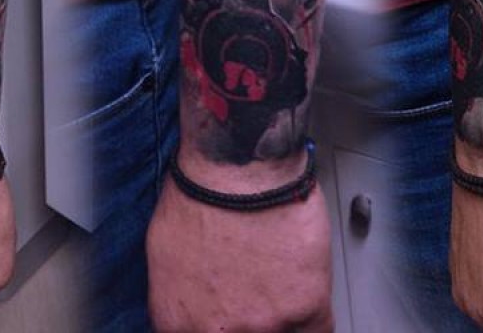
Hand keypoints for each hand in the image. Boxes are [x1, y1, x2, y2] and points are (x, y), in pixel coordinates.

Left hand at [146, 176, 332, 332]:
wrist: (237, 165)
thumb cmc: (199, 193)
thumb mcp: (163, 253)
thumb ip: (178, 296)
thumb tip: (192, 309)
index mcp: (176, 319)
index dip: (219, 328)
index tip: (232, 320)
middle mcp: (216, 330)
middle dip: (248, 321)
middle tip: (255, 296)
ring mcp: (263, 325)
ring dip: (280, 318)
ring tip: (276, 284)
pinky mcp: (306, 308)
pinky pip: (319, 331)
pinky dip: (313, 316)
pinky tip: (303, 292)